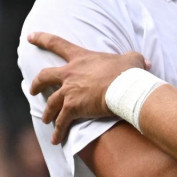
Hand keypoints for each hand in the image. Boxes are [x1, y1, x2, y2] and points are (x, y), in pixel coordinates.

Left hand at [28, 32, 148, 143]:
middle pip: (45, 76)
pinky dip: (57, 131)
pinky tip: (55, 139)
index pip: (57, 44)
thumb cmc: (129, 72)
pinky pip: (61, 122)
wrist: (125, 88)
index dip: (42, 38)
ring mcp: (70, 91)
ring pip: (51, 103)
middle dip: (37, 84)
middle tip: (33, 90)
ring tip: (46, 120)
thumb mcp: (132, 59)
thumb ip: (133, 59)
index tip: (30, 37)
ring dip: (47, 113)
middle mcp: (70, 73)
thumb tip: (146, 63)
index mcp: (81, 58)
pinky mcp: (73, 107)